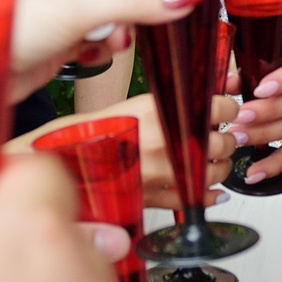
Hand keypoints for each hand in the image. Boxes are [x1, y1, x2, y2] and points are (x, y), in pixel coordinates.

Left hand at [3, 0, 202, 84]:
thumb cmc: (13, 21)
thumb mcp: (82, 8)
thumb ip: (136, 3)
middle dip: (136, 4)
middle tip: (148, 17)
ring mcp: (64, 10)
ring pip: (111, 15)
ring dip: (119, 30)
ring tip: (113, 41)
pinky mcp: (61, 39)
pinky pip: (96, 39)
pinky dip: (101, 47)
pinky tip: (92, 54)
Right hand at [19, 93, 233, 209]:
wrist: (54, 161)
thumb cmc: (86, 131)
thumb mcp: (131, 103)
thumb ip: (172, 98)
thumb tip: (221, 82)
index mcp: (156, 112)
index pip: (216, 108)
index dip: (226, 107)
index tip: (225, 107)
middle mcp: (161, 144)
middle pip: (222, 141)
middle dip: (224, 138)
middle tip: (217, 134)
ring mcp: (159, 174)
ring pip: (214, 172)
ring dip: (217, 166)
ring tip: (209, 158)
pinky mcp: (153, 199)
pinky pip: (196, 199)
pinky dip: (208, 196)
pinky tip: (208, 190)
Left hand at [233, 28, 281, 184]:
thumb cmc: (271, 55)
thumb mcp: (255, 52)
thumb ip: (239, 67)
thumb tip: (225, 84)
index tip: (258, 90)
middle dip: (267, 113)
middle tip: (238, 120)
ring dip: (267, 135)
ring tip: (239, 140)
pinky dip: (276, 163)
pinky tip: (255, 172)